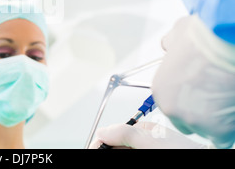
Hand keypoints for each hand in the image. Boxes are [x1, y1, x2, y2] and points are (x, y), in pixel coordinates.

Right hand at [89, 122, 207, 148]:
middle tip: (95, 151)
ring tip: (102, 150)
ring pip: (120, 150)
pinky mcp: (145, 154)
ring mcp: (143, 151)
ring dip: (110, 151)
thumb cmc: (179, 150)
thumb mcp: (149, 140)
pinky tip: (114, 154)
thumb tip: (102, 131)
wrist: (200, 161)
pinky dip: (119, 153)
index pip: (113, 134)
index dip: (100, 141)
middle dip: (104, 148)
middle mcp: (142, 143)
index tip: (92, 148)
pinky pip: (129, 153)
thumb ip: (124, 133)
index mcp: (143, 132)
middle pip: (114, 145)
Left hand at [152, 15, 234, 148]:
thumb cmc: (204, 37)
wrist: (225, 41)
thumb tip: (170, 45)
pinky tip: (229, 110)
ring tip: (223, 97)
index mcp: (160, 90)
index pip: (170, 102)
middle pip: (184, 119)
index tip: (197, 90)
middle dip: (197, 109)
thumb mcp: (176, 35)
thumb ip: (170, 46)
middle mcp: (172, 108)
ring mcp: (195, 121)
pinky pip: (222, 136)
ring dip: (213, 118)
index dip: (186, 96)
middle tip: (211, 95)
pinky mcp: (218, 130)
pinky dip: (226, 127)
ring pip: (204, 127)